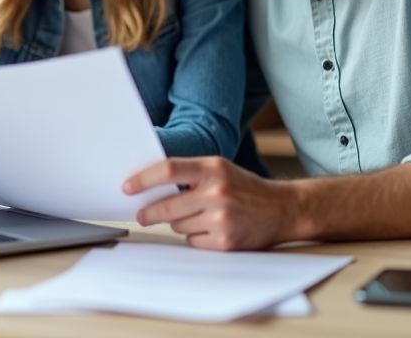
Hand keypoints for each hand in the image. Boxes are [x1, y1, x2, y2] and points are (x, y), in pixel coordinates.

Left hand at [122, 157, 299, 249]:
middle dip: (149, 212)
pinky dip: (196, 237)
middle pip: (167, 206)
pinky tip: (212, 229)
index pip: (168, 170)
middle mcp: (217, 191)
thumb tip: (151, 187)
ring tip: (200, 215)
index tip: (127, 187)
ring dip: (180, 223)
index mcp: (214, 168)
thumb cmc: (245, 188)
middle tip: (141, 214)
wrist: (283, 209)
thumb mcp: (221, 169)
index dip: (143, 179)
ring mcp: (222, 218)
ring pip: (178, 226)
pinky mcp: (225, 242)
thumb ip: (191, 174)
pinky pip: (193, 241)